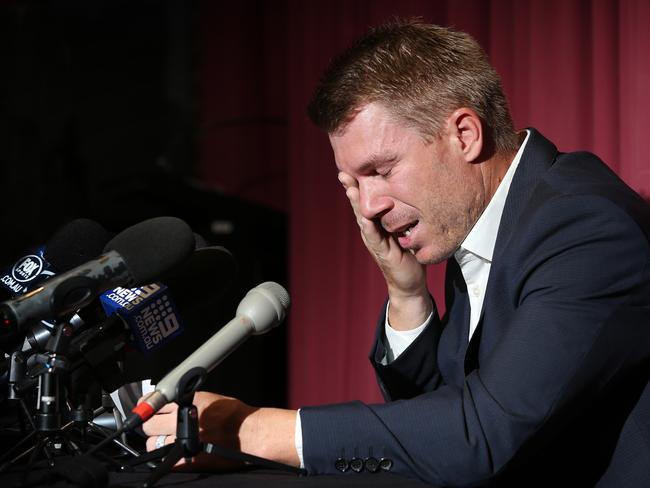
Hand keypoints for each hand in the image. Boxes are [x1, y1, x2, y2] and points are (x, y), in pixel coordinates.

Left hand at [142, 391, 298, 469]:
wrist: (250, 433)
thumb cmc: (236, 415)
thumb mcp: (211, 398)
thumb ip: (189, 400)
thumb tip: (172, 403)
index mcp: (188, 401)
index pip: (155, 402)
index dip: (148, 407)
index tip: (144, 409)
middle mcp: (183, 419)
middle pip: (149, 424)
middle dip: (151, 426)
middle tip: (158, 428)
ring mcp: (183, 439)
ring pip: (152, 444)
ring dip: (156, 443)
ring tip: (167, 443)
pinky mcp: (187, 458)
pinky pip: (163, 460)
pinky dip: (165, 459)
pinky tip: (172, 455)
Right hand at [338, 171, 431, 328]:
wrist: (410, 283)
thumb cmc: (409, 252)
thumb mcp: (406, 227)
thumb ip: (402, 213)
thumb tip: (408, 189)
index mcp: (377, 222)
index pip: (365, 200)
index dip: (357, 185)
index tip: (350, 168)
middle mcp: (371, 230)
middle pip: (358, 206)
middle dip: (350, 189)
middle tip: (343, 173)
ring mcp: (374, 241)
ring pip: (362, 219)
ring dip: (355, 205)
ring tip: (350, 189)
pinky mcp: (382, 252)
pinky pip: (374, 237)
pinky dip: (369, 226)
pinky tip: (365, 217)